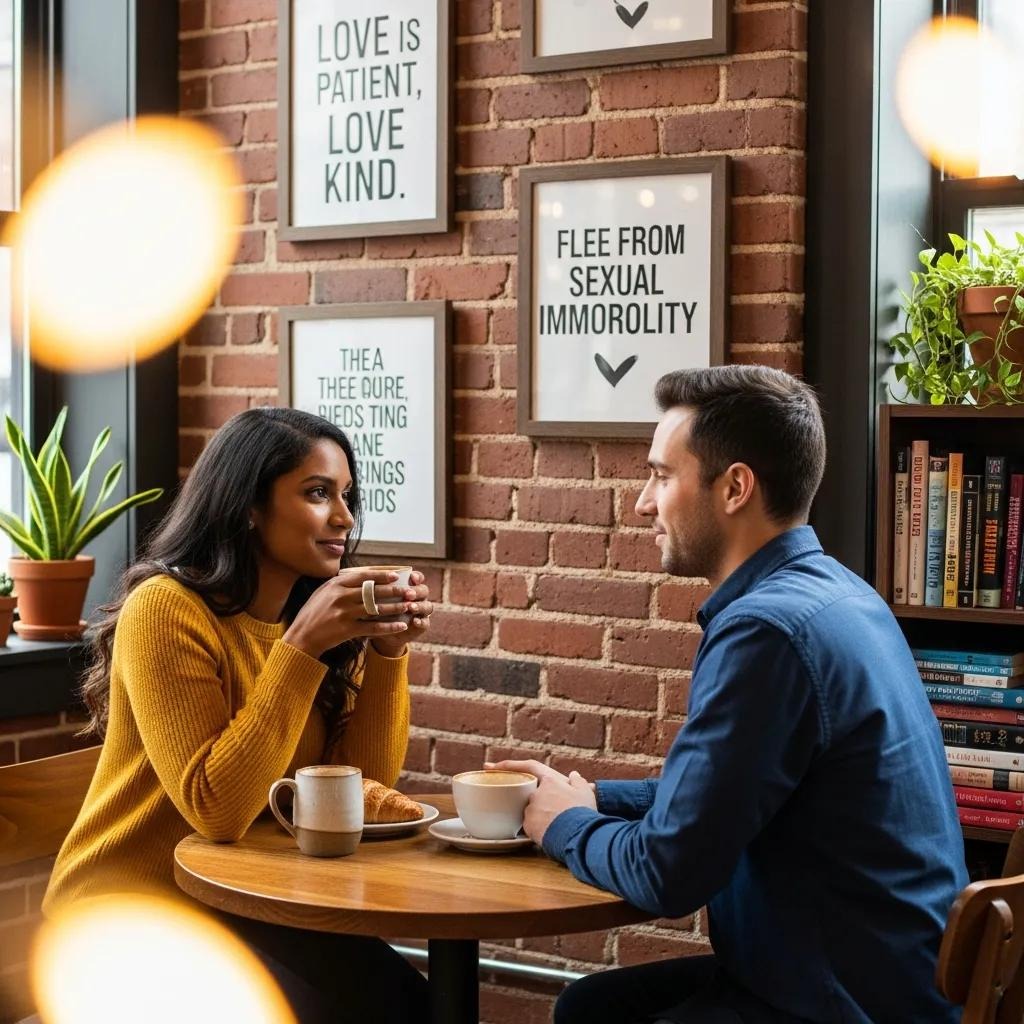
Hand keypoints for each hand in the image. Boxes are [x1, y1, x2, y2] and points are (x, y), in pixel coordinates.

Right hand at [283, 569, 409, 658]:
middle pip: (373, 591)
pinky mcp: (346, 630)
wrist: (302, 637)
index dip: (381, 575)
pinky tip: (401, 626)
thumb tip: (362, 575)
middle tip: (409, 591)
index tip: (397, 575)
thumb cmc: (314, 613)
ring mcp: (343, 613)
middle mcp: (340, 597)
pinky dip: (388, 627)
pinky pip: (373, 628)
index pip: (363, 576)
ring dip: (395, 608)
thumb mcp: (323, 592)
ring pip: (376, 609)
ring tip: (409, 606)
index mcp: (335, 585)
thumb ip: (341, 584)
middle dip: (394, 591)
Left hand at [371, 571, 431, 657]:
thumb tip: (366, 578)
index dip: (417, 577)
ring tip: (411, 608)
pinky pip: (425, 623)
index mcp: (409, 587)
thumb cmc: (376, 610)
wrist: (380, 632)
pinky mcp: (421, 625)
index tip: (411, 577)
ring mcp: (421, 612)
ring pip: (428, 606)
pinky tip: (414, 622)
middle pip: (424, 590)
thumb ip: (376, 589)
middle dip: (417, 591)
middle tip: (408, 594)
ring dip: (420, 606)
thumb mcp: (375, 599)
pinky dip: (421, 622)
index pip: (417, 578)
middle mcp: (418, 598)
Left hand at [486, 760, 596, 844]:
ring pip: (530, 811)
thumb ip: (578, 782)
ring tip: (558, 827)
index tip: (490, 765)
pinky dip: (538, 829)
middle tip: (553, 812)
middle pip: (531, 794)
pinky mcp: (528, 826)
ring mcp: (530, 810)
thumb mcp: (585, 792)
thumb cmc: (583, 811)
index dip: (510, 764)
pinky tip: (550, 834)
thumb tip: (574, 776)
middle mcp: (536, 793)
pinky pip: (529, 826)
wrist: (579, 834)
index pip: (528, 766)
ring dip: (540, 817)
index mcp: (549, 780)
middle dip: (539, 802)